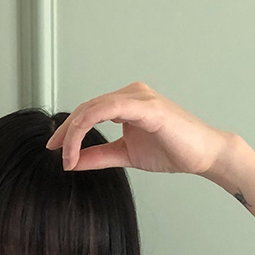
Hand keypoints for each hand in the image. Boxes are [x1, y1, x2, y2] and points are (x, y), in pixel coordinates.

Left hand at [45, 81, 233, 176]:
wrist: (202, 155)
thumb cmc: (171, 150)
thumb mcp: (125, 155)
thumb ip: (99, 156)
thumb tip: (72, 162)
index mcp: (127, 102)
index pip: (89, 111)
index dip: (68, 131)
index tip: (54, 150)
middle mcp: (131, 93)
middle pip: (87, 107)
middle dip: (66, 132)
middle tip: (53, 152)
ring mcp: (139, 97)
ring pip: (93, 107)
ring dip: (74, 133)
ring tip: (65, 156)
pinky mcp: (146, 106)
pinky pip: (108, 110)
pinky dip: (87, 128)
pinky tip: (78, 148)